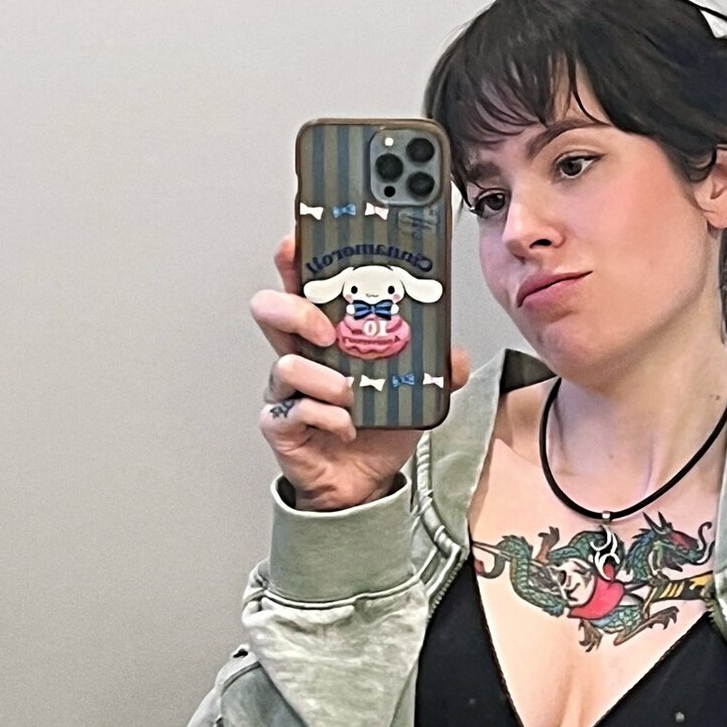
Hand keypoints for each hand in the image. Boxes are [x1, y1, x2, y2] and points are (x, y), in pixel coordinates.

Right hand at [252, 235, 469, 511]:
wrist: (364, 484)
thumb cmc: (377, 430)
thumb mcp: (419, 393)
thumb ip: (439, 369)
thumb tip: (455, 354)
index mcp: (326, 334)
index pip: (302, 284)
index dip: (295, 260)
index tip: (300, 242)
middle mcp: (300, 355)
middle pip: (270, 309)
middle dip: (297, 310)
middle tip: (329, 330)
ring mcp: (286, 391)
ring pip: (286, 363)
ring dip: (326, 379)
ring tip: (352, 395)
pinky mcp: (281, 424)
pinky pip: (296, 410)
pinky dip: (329, 417)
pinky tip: (347, 426)